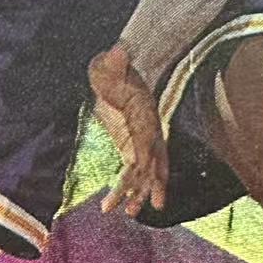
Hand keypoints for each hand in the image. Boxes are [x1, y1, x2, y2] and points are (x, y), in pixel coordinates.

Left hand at [88, 41, 169, 217]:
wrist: (119, 72)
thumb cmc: (113, 68)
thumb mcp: (111, 64)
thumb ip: (115, 60)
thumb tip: (119, 48)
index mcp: (144, 114)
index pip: (147, 140)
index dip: (143, 159)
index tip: (136, 174)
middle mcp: (149, 131)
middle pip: (151, 163)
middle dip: (143, 186)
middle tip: (132, 209)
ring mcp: (144, 141)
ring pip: (149, 172)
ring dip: (141, 192)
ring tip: (132, 213)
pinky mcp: (133, 146)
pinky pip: (139, 171)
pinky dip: (136, 188)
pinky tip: (131, 206)